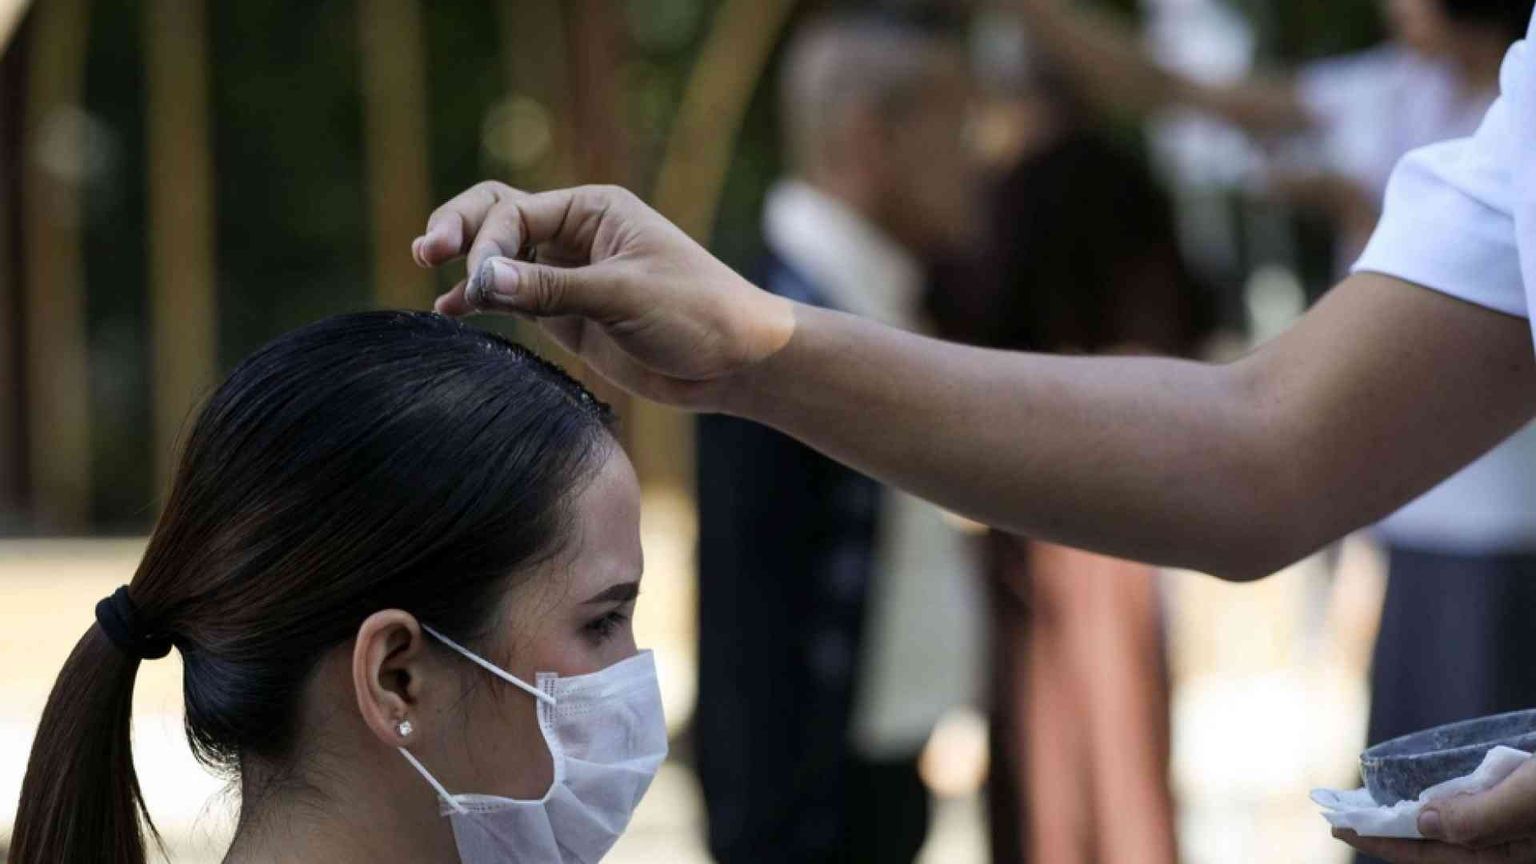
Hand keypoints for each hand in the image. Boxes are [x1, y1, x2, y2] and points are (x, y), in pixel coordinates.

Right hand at [413, 182, 795, 409]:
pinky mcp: (567, 316)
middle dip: (461, 229)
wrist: (736, 362)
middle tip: (426, 251)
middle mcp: (574, 235)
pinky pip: (512, 300)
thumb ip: (553, 289)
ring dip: (465, 265)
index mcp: (593, 209)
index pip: (516, 211)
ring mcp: (567, 275)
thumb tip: (483, 280)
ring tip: (430, 275)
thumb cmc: (697, 312)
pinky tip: (449, 311)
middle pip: (497, 218)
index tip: (486, 284)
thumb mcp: (624, 296)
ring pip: (499, 259)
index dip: (488, 241)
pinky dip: (480, 302)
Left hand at [1334, 759, 1535, 862]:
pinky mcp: (1518, 807)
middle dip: (1388, 831)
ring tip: (1375, 803)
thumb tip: (1422, 823)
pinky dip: (1442, 799)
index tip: (1338, 826)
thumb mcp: (1527, 801)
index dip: (1380, 841)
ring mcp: (1512, 829)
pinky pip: (1470, 808)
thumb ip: (1478, 818)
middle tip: (1344, 815)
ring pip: (1450, 827)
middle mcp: (1505, 848)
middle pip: (1434, 844)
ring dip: (1412, 815)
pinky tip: (1430, 789)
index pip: (1426, 855)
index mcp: (1503, 858)